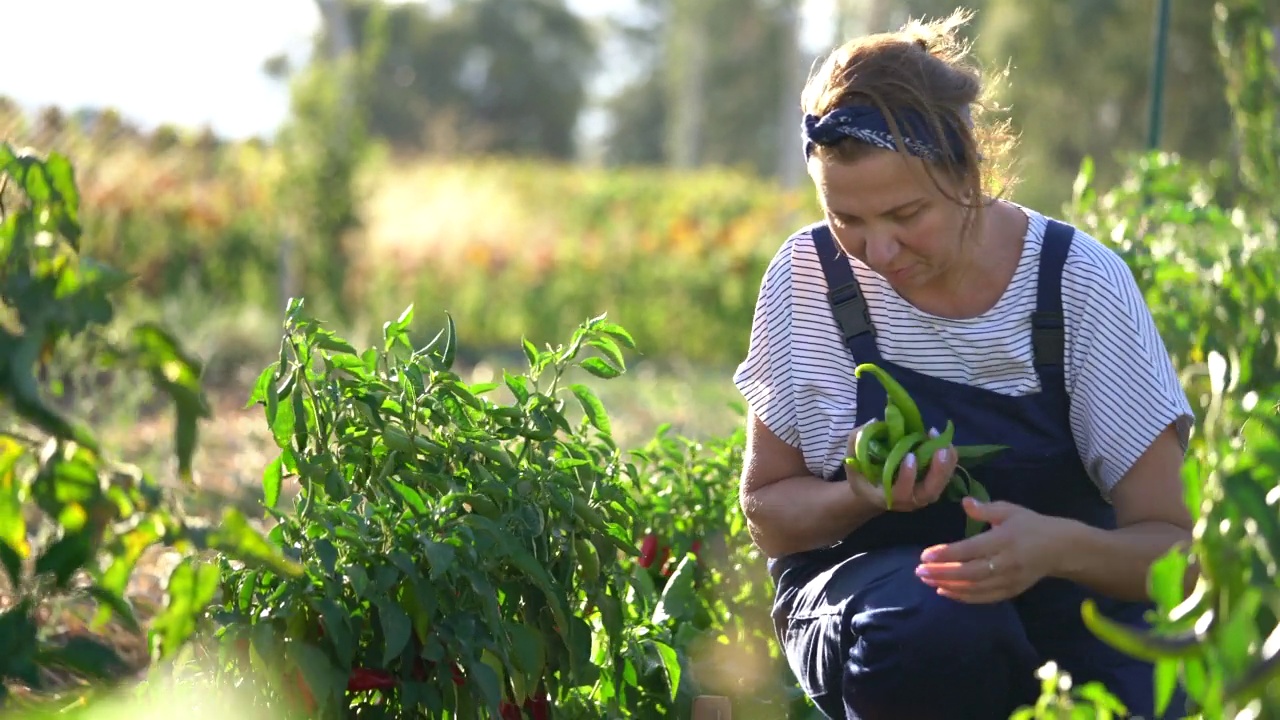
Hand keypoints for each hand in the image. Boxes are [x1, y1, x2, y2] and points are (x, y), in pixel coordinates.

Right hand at [845, 423, 957, 512]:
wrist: (872, 493)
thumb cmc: (862, 476)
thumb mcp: (852, 460)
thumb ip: (856, 442)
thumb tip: (875, 422)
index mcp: (887, 497)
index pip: (901, 492)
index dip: (907, 476)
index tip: (910, 456)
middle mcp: (909, 501)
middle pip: (930, 492)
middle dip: (938, 471)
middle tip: (940, 450)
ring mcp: (922, 496)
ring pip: (941, 484)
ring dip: (946, 463)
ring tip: (944, 441)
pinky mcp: (931, 487)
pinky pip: (945, 476)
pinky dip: (948, 460)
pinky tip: (944, 441)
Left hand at [913, 497, 1066, 603]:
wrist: (1060, 548)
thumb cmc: (1031, 525)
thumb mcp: (1010, 510)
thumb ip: (986, 509)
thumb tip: (964, 502)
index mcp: (1004, 540)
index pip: (970, 550)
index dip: (946, 554)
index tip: (925, 555)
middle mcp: (1006, 563)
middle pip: (969, 573)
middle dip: (941, 573)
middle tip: (919, 571)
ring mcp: (1009, 580)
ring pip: (974, 588)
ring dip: (947, 586)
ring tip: (926, 580)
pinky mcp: (1011, 592)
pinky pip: (983, 598)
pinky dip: (962, 597)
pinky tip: (944, 591)